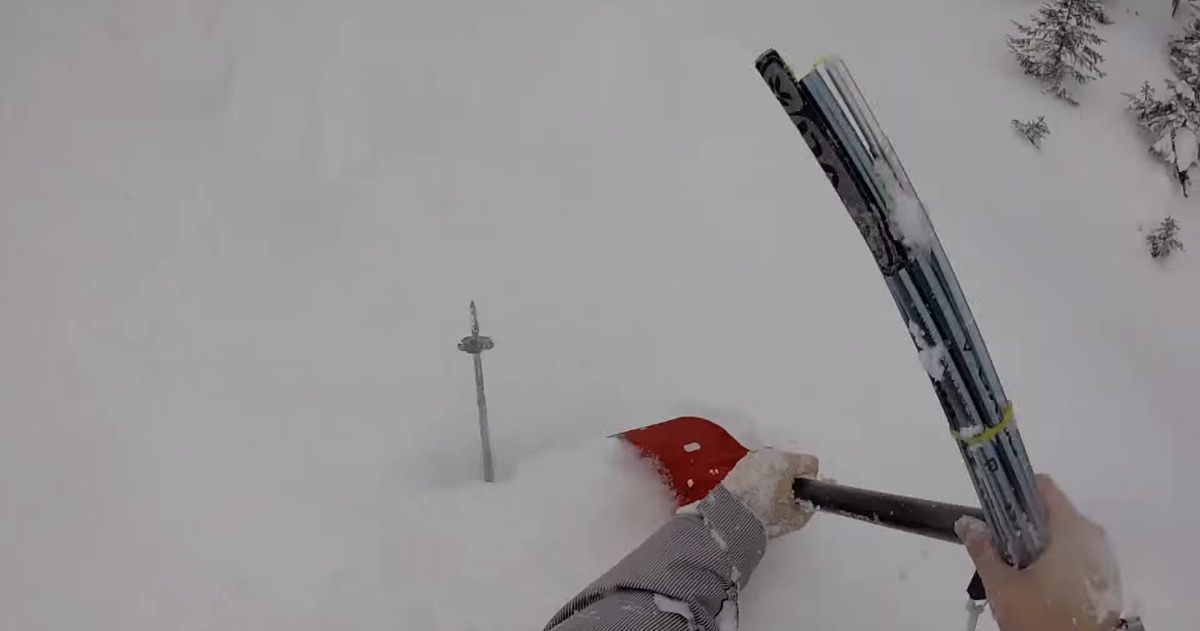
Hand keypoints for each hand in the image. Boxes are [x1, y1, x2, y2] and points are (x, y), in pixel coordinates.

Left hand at [720, 448, 819, 537]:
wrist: (729, 519)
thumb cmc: (763, 517)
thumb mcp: (795, 518)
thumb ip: (811, 505)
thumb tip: (816, 498)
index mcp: (785, 463)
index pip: (810, 462)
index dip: (810, 478)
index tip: (802, 491)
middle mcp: (769, 455)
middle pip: (791, 461)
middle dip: (792, 476)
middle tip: (785, 497)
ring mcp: (753, 458)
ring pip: (775, 463)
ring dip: (777, 475)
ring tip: (770, 497)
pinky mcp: (740, 464)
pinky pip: (759, 466)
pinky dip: (762, 476)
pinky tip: (758, 494)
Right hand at [956, 474, 1121, 630]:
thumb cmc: (1044, 619)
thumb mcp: (1003, 586)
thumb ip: (982, 549)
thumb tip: (966, 523)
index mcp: (1072, 529)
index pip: (1041, 486)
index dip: (1013, 491)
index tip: (994, 509)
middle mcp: (1092, 536)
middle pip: (1049, 512)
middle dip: (1020, 524)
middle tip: (999, 547)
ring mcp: (1102, 558)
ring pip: (1060, 535)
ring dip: (1035, 544)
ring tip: (1014, 570)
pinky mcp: (1104, 578)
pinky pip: (1073, 555)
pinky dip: (1053, 560)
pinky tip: (1035, 584)